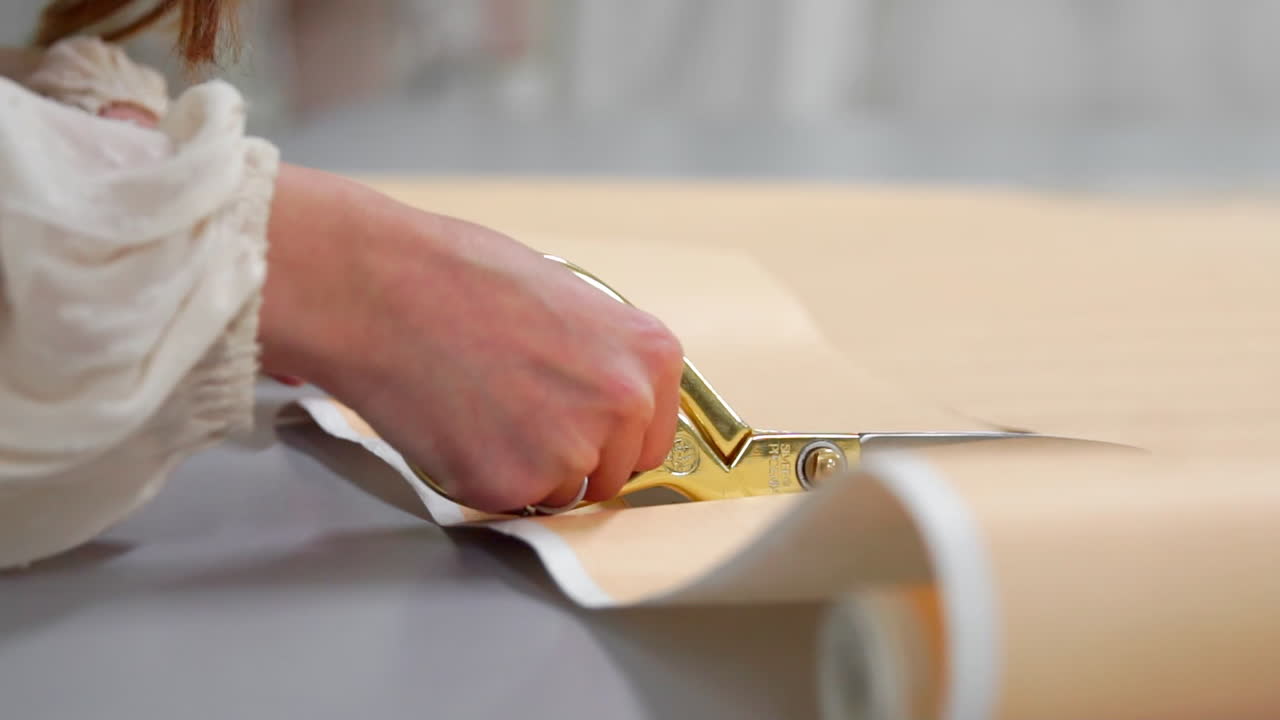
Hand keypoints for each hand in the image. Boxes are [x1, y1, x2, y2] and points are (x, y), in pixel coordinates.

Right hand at [260, 166, 683, 510]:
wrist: (383, 287)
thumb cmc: (461, 277)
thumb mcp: (567, 300)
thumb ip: (600, 359)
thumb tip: (601, 402)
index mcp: (650, 355)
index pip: (651, 439)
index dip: (609, 439)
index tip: (576, 428)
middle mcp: (625, 405)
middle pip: (611, 474)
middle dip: (567, 458)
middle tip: (511, 412)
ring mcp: (571, 450)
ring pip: (557, 492)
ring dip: (522, 469)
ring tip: (477, 405)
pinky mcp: (512, 484)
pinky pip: (503, 501)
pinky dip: (475, 475)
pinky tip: (452, 421)